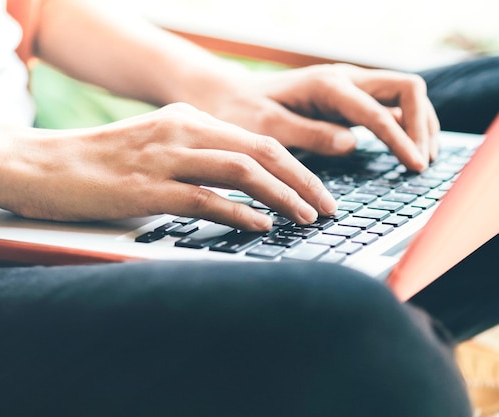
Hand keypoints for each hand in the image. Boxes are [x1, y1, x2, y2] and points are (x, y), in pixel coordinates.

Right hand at [3, 103, 336, 230]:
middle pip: (261, 150)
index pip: (258, 138)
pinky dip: (239, 213)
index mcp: (186, 118)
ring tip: (308, 217)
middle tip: (328, 206)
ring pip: (242, 170)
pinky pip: (205, 199)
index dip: (295, 165)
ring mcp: (163, 158)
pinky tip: (261, 227)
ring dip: (282, 196)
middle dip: (303, 179)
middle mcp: (181, 130)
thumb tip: (233, 188)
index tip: (317, 190)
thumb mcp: (152, 148)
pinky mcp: (145, 188)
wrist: (36, 164)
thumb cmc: (94, 163)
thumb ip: (192, 158)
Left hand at [191, 63, 439, 171]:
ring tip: (421, 159)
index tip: (415, 166)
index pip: (376, 111)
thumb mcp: (267, 128)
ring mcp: (347, 87)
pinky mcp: (345, 99)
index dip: (400, 139)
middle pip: (406, 89)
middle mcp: (342, 79)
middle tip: (422, 162)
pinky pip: (386, 106)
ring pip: (402, 95)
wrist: (227, 97)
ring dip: (419, 123)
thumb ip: (309, 134)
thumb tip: (351, 144)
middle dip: (422, 124)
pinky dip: (402, 125)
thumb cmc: (241, 113)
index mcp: (325, 85)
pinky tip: (404, 149)